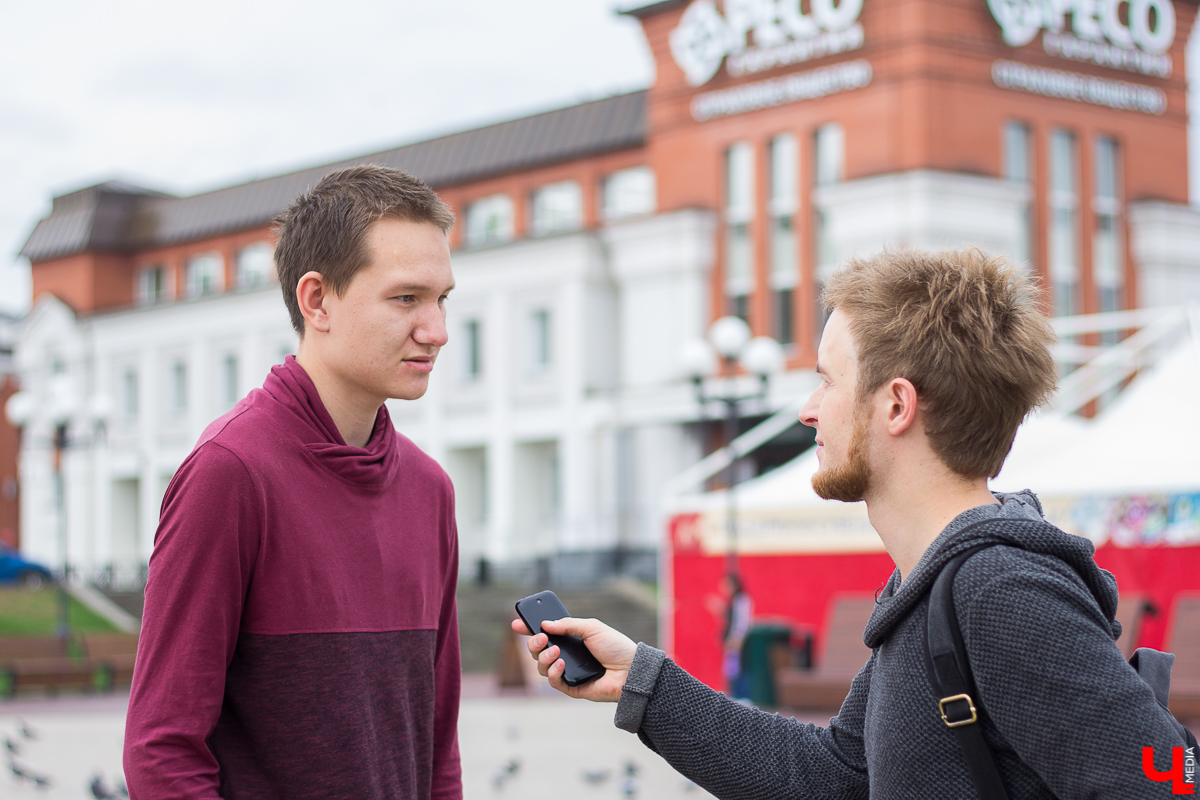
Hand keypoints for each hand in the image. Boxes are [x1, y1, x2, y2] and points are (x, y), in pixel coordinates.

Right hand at [511, 616, 636, 701]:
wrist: (630, 670)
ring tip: (557, 652)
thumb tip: (545, 624)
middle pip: (538, 651)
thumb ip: (568, 624)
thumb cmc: (615, 647)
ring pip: (541, 667)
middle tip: (542, 638)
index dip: (529, 630)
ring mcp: (567, 672)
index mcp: (570, 640)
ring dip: (544, 658)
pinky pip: (553, 682)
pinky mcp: (571, 688)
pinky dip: (553, 672)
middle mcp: (566, 656)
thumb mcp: (592, 627)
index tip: (517, 624)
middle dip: (534, 644)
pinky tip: (561, 664)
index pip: (545, 634)